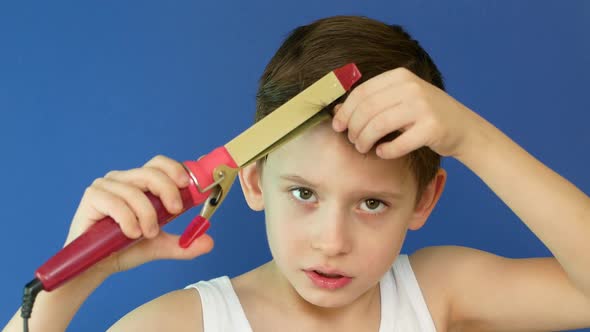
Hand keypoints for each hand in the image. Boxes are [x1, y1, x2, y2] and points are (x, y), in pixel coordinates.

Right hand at [65, 155, 213, 275]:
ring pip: (136, 191)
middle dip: (168, 191)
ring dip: (147, 215)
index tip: (188, 185)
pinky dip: (128, 220)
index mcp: (140, 184)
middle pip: (151, 172)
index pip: (159, 164)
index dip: (175, 169)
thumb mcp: (159, 246)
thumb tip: (209, 242)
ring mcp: (106, 186)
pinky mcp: (92, 197)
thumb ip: (184, 245)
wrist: (94, 267)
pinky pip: (116, 202)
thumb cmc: (123, 248)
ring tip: (148, 234)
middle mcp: (123, 179)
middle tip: (174, 211)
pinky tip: (130, 234)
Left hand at [332, 67, 479, 158]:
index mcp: (400, 76)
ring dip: (365, 140)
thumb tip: (336, 111)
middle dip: (354, 129)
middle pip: (367, 110)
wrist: (463, 127)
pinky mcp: (433, 128)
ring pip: (378, 126)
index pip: (361, 92)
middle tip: (353, 141)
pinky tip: (382, 152)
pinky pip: (398, 144)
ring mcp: (424, 107)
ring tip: (364, 148)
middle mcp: (412, 87)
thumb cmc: (423, 115)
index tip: (338, 126)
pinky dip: (385, 151)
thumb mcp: (399, 100)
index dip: (345, 111)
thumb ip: (372, 102)